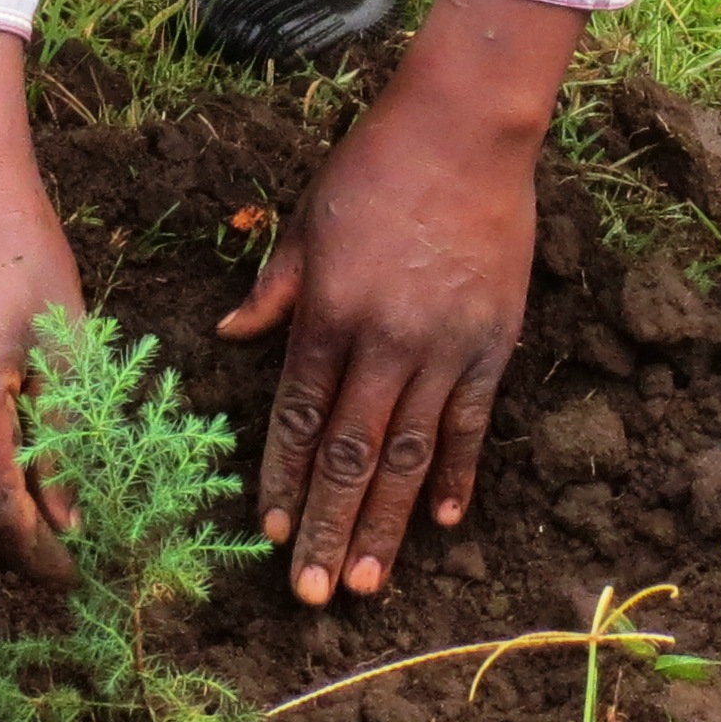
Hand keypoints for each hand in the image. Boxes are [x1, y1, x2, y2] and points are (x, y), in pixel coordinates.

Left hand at [221, 0, 584, 604]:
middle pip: (350, 453)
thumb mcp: (305, 220)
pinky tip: (441, 522)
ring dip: (385, 523)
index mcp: (328, 309)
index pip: (298, 415)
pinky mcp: (492, 342)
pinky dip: (455, 475)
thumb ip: (273, 289)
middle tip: (314, 593)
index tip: (273, 534)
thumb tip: (228, 337)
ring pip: (408, 454)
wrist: (465, 127)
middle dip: (330, 528)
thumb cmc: (373, 167)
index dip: (284, 479)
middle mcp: (383, 339)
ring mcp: (443, 345)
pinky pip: (470, 423)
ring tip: (369, 582)